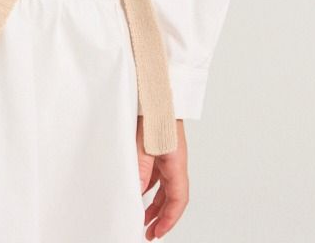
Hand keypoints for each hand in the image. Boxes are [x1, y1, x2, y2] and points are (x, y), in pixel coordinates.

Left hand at [137, 116, 188, 239]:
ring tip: (142, 217)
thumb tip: (136, 196)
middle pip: (172, 196)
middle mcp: (175, 160)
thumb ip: (140, 171)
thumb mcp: (142, 144)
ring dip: (155, 203)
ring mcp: (168, 154)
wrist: (154, 87)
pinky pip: (157, 173)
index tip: (156, 233)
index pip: (178, 199)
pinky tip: (138, 191)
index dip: (169, 219)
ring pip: (164, 186)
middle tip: (148, 232)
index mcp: (176, 161)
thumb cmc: (154, 109)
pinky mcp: (159, 148)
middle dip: (161, 216)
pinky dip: (149, 186)